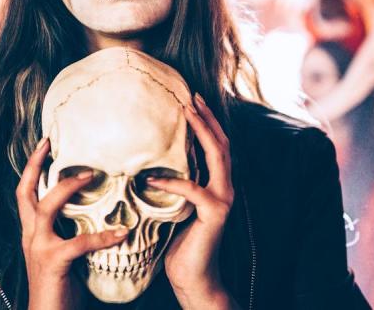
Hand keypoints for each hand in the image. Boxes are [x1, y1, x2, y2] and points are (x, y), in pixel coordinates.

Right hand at [16, 137, 129, 309]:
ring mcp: (39, 247)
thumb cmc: (59, 288)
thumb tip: (97, 213)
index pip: (25, 193)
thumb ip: (70, 233)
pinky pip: (80, 242)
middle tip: (50, 143)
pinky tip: (122, 233)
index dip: (32, 168)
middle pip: (26, 191)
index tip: (44, 146)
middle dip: (36, 164)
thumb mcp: (62, 255)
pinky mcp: (54, 261)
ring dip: (69, 188)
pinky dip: (103, 236)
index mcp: (31, 233)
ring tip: (91, 176)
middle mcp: (30, 236)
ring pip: (47, 206)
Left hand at [147, 94, 236, 309]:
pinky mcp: (215, 214)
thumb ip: (172, 184)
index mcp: (216, 184)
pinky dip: (173, 181)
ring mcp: (223, 200)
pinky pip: (193, 190)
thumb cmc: (178, 242)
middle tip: (191, 97)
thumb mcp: (173, 206)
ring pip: (217, 157)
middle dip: (207, 118)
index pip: (216, 146)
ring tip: (186, 115)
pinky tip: (153, 177)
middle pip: (221, 144)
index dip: (207, 122)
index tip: (192, 101)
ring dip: (202, 132)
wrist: (191, 276)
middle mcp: (225, 188)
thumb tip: (148, 162)